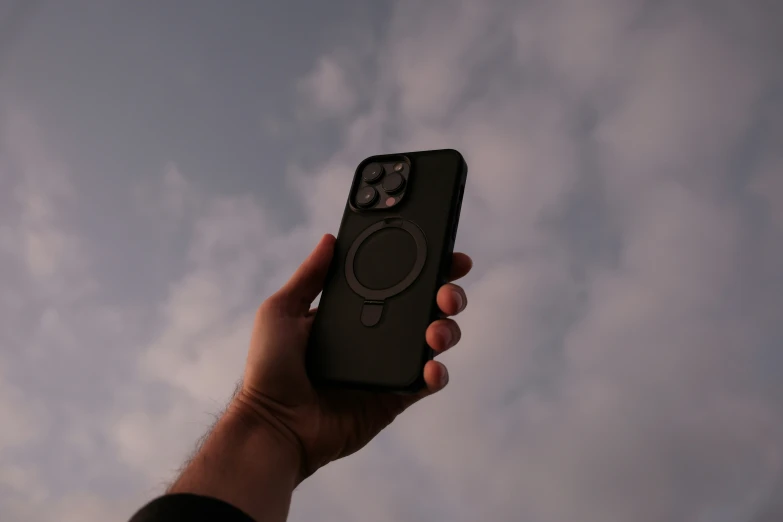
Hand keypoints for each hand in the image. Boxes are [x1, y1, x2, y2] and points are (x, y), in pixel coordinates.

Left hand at [235, 233, 471, 481]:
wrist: (273, 424)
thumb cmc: (268, 369)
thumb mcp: (281, 311)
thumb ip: (308, 276)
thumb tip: (329, 240)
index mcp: (353, 313)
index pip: (395, 283)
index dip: (423, 268)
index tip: (443, 253)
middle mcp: (375, 336)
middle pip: (424, 308)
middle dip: (446, 294)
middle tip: (447, 292)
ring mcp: (387, 367)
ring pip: (434, 341)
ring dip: (446, 330)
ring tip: (435, 331)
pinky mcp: (394, 397)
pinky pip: (426, 382)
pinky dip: (437, 373)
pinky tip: (432, 367)